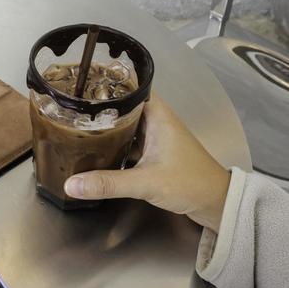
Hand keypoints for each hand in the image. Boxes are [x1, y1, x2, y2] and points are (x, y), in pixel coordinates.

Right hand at [64, 94, 230, 231]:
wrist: (216, 203)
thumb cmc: (190, 183)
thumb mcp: (145, 183)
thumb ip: (108, 183)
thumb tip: (72, 185)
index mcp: (158, 116)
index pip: (130, 88)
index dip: (108, 83)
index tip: (84, 84)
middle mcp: (157, 122)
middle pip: (124, 107)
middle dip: (101, 107)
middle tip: (73, 107)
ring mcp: (156, 139)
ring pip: (126, 126)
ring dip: (107, 127)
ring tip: (79, 125)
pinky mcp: (155, 155)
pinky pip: (130, 143)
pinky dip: (115, 144)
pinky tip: (98, 150)